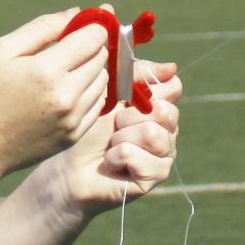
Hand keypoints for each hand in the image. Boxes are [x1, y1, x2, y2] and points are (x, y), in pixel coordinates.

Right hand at [0, 10, 111, 178]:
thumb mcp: (3, 50)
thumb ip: (42, 27)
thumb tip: (76, 12)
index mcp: (46, 70)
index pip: (93, 38)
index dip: (94, 25)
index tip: (88, 21)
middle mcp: (66, 96)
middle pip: (101, 58)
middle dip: (91, 45)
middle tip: (71, 44)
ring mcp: (73, 119)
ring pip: (103, 81)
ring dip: (92, 68)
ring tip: (66, 68)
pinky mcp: (75, 135)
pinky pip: (98, 104)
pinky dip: (90, 91)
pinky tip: (68, 89)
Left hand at [41, 58, 181, 221]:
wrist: (71, 165)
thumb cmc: (90, 129)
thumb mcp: (110, 94)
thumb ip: (137, 76)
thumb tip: (171, 68)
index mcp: (160, 107)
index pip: (173, 87)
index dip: (148, 89)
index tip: (125, 97)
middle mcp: (168, 130)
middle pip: (165, 111)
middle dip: (129, 116)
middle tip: (114, 126)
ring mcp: (165, 154)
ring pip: (152, 134)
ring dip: (121, 138)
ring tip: (112, 145)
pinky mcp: (155, 177)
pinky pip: (139, 157)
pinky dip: (117, 158)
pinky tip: (112, 163)